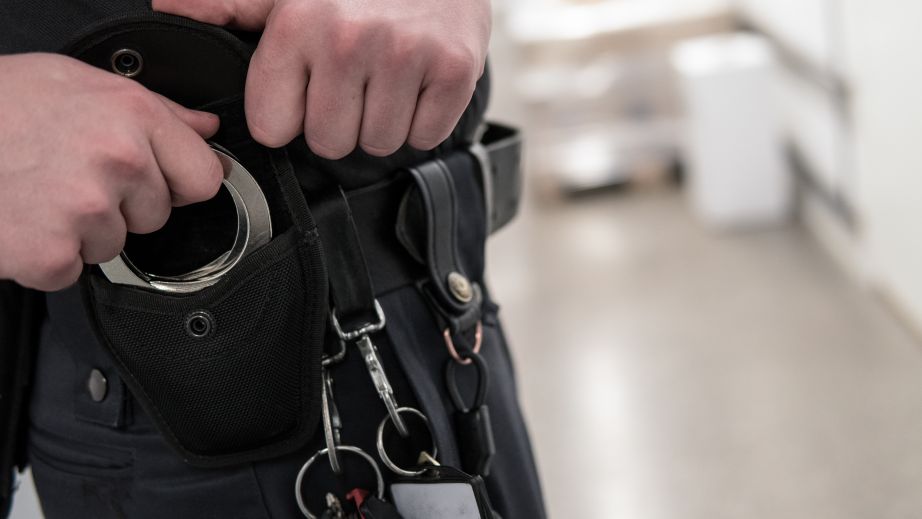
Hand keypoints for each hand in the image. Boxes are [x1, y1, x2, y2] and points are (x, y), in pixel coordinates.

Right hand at [0, 53, 222, 290]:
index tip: (156, 179)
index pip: (204, 177)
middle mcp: (118, 163)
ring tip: (39, 192)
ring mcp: (86, 212)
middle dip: (123, 204)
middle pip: (158, 215)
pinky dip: (48, 256)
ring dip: (83, 230)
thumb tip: (205, 131)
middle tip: (70, 176)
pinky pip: (74, 269)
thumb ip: (156, 110)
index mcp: (132, 117)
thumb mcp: (79, 83)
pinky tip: (23, 219)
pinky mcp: (52, 255)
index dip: (179, 181)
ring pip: (115, 244)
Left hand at [152, 0, 491, 158]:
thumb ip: (230, 4)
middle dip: (341, 119)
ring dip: (382, 120)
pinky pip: (424, 137)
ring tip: (389, 76)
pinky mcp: (454, 70)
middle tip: (357, 79)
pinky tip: (419, 81)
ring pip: (377, 144)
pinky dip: (424, 118)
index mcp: (298, 23)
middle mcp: (350, 39)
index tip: (310, 87)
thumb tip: (168, 7)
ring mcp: (406, 55)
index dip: (292, 113)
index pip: (273, 127)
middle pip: (328, 142)